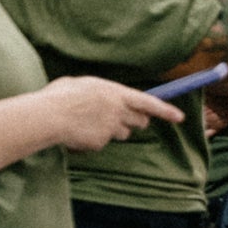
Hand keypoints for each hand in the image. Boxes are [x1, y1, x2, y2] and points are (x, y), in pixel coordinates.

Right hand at [35, 74, 183, 150]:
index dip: (166, 111)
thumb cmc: (60, 96)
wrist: (47, 115)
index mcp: (117, 93)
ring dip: (112, 130)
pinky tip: (77, 133)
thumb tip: (99, 95)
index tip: (180, 117)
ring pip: (122, 133)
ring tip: (88, 122)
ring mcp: (111, 128)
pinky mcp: (101, 143)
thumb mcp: (82, 84)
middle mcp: (119, 111)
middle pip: (140, 121)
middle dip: (135, 122)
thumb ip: (99, 92)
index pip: (149, 103)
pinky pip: (102, 143)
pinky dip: (93, 140)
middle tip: (119, 118)